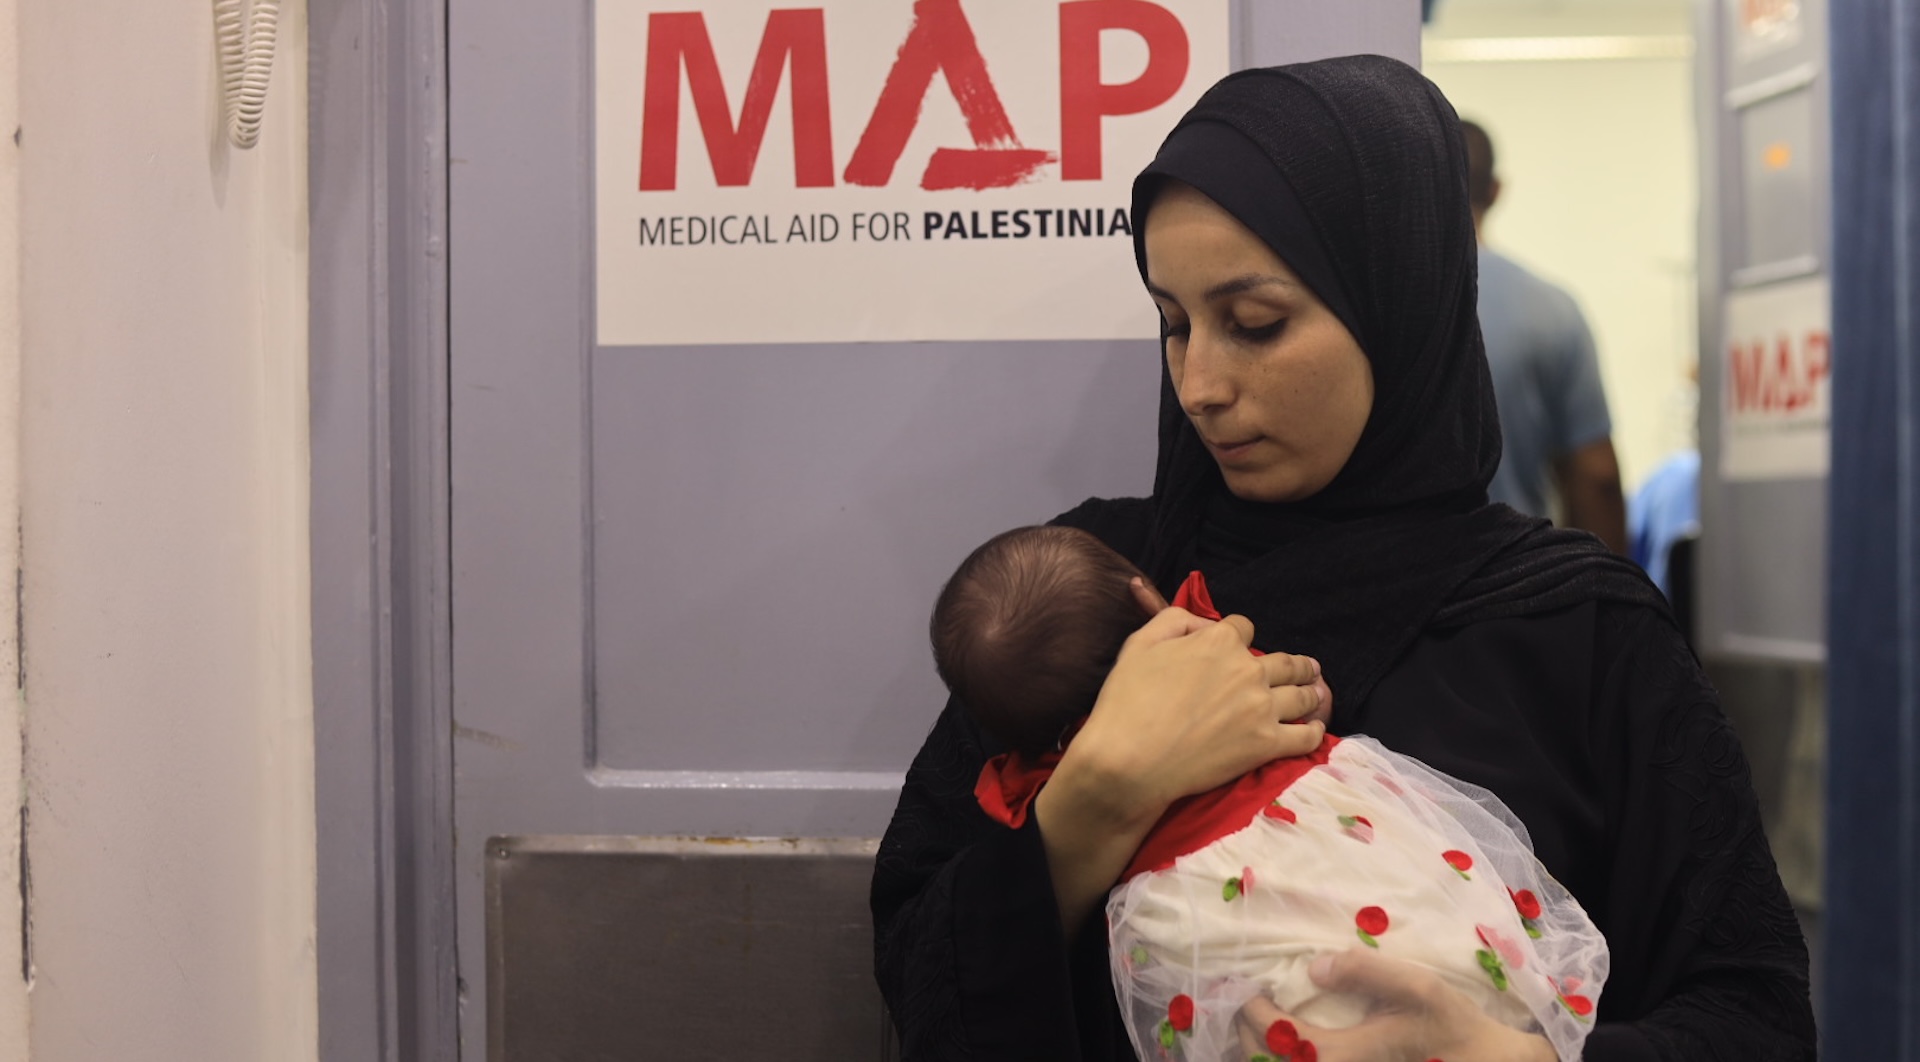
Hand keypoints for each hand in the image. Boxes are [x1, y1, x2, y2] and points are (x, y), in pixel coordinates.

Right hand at [1055, 602, 1326, 827]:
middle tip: (1307, 668)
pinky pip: (1306, 735)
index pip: (1244, 628)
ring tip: (1316, 693)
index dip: (1240, 637)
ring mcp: (1261, 708)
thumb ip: (1174, 621)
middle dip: (1296, 664)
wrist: (1130, 759)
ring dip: (1311, 691)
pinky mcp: (1266, 745)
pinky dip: (1314, 730)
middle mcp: (1247, 670)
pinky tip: (1315, 727)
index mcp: (1218, 642)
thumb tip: (1202, 623)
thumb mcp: (1139, 643)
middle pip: (1285, 661)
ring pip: (1302, 695)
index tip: (1240, 648)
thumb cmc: (1126, 701)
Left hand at [1234, 950, 1556, 1061]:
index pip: (1282, 1039)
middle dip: (1246, 1031)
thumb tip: (1316, 967)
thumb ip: (1367, 971)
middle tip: (1240, 998)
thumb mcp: (1419, 988)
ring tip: (1253, 1015)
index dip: (1255, 1013)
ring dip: (1259, 1046)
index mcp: (1346, 1057)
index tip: (1245, 985)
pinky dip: (1282, 1054)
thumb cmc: (1452, 1025)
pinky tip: (1283, 1035)